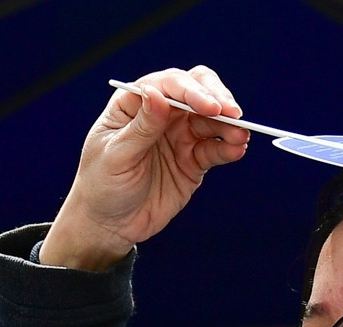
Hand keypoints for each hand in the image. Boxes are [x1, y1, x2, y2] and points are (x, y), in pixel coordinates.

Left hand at [39, 66, 247, 270]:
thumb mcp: (115, 155)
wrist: (109, 224)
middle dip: (217, 98)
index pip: (168, 85)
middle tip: (232, 113)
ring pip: (211, 120)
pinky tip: (236, 149)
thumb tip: (158, 93)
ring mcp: (179, 136)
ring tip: (241, 135)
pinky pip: (215, 149)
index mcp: (135, 104)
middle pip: (196, 91)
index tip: (208, 105)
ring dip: (228, 124)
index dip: (191, 90)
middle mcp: (161, 114)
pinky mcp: (193, 160)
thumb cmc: (101, 185)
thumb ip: (141, 127)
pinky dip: (228, 147)